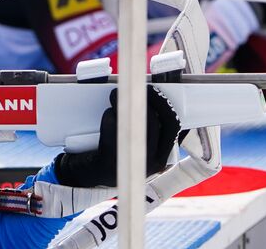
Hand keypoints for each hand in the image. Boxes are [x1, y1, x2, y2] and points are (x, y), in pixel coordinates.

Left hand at [53, 87, 180, 187]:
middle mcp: (150, 162)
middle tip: (134, 89)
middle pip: (154, 121)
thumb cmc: (119, 155)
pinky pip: (113, 129)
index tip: (154, 91)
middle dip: (144, 99)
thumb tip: (151, 97)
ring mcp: (131, 162)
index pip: (172, 125)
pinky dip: (109, 116)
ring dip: (124, 103)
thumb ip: (153, 129)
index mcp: (161, 157)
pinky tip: (108, 112)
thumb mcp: (143, 148)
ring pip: (134, 123)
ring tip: (115, 95)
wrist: (92, 176)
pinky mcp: (110, 160)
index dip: (165, 105)